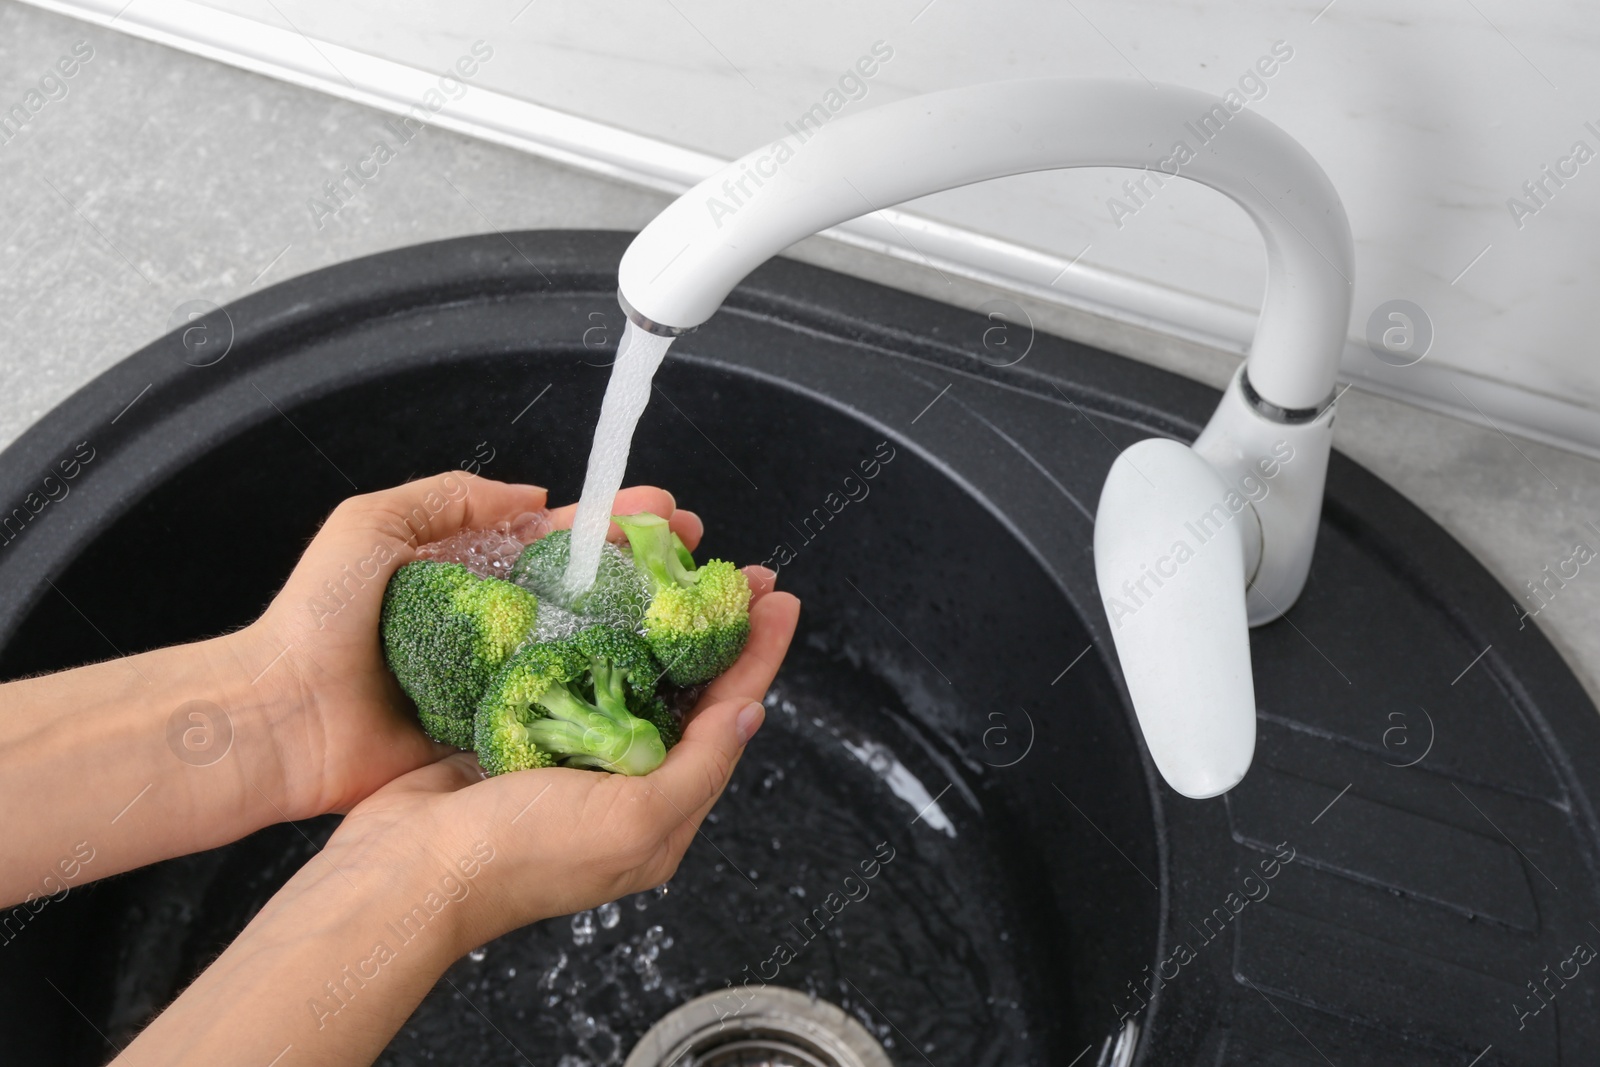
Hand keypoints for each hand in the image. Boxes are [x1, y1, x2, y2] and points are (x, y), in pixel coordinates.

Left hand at [241, 472, 710, 820]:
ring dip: (656, 640)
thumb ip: (450, 497)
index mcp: (476, 571)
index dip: (624, 527)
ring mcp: (505, 681)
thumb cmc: (314, 622)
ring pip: (596, 655)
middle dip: (661, 580)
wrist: (279, 721)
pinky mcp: (500, 732)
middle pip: (599, 596)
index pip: (568, 541)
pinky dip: (617, 703)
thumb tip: (532, 495)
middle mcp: (502, 625)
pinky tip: (665, 694)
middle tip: (716, 572)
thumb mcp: (370, 526)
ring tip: (711, 627)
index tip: (674, 517)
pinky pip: (567, 714)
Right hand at [311, 576, 798, 948]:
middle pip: (688, 693)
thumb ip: (700, 765)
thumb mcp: (633, 819)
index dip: (757, 657)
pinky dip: (593, 634)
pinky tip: (604, 595)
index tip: (777, 598)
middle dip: (717, 631)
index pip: (728, 719)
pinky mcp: (522, 732)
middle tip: (741, 573)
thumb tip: (752, 710)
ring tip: (680, 570)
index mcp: (660, 812)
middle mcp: (624, 785)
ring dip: (658, 624)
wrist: (403, 872)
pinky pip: (573, 675)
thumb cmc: (518, 857)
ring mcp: (572, 757)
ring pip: (631, 676)